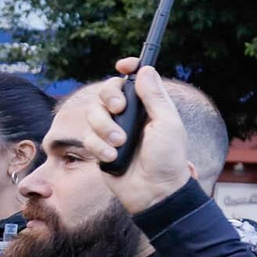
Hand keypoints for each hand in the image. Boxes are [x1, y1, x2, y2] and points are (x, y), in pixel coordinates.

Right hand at [82, 58, 192, 213]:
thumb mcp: (168, 124)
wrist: (154, 191)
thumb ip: (155, 97)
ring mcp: (113, 131)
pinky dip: (99, 147)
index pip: (134, 79)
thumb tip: (145, 70)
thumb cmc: (168, 159)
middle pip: (106, 91)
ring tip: (120, 143)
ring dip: (104, 128)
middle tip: (119, 108)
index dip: (128, 68)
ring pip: (93, 113)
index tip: (123, 65)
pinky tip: (113, 158)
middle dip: (109, 96)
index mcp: (149, 106)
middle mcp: (129, 116)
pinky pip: (88, 137)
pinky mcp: (100, 148)